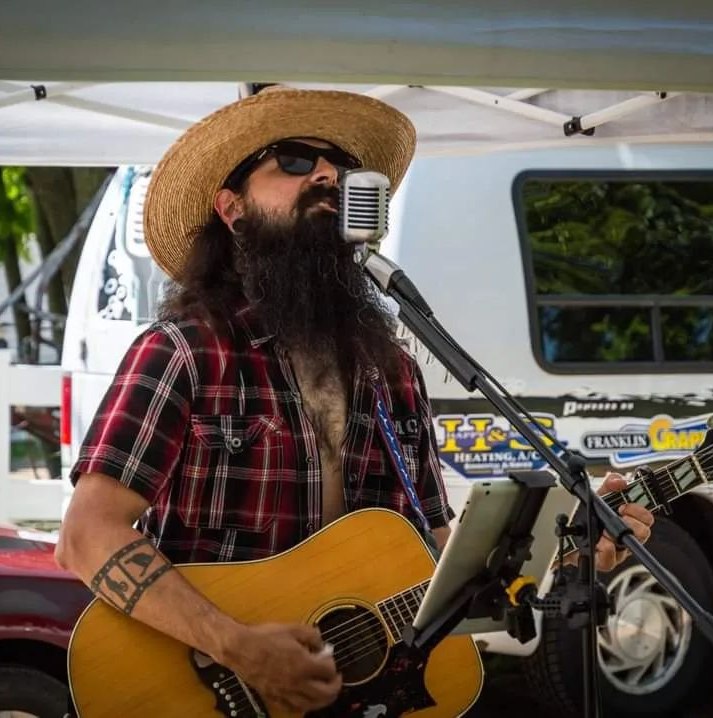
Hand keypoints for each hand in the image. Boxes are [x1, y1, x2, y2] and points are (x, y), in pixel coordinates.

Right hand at [221, 623, 341, 712]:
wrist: (241, 648)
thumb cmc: (264, 637)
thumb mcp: (292, 628)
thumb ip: (311, 635)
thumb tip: (321, 642)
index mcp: (303, 664)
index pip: (328, 670)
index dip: (332, 662)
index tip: (328, 657)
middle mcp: (297, 682)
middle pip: (325, 693)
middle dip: (335, 686)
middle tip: (335, 678)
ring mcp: (286, 692)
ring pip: (312, 705)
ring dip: (323, 699)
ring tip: (325, 690)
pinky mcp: (275, 697)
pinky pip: (295, 708)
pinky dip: (305, 705)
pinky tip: (306, 698)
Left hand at [594, 472, 654, 571]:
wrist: (568, 535)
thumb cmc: (588, 517)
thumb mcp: (599, 496)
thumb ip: (610, 484)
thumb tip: (619, 481)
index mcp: (628, 521)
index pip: (646, 519)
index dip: (640, 512)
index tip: (626, 505)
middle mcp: (625, 538)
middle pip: (643, 534)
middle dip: (632, 523)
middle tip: (617, 516)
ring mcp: (616, 551)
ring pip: (627, 550)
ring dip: (615, 536)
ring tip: (605, 530)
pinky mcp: (602, 561)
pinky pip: (609, 562)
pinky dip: (606, 551)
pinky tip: (601, 543)